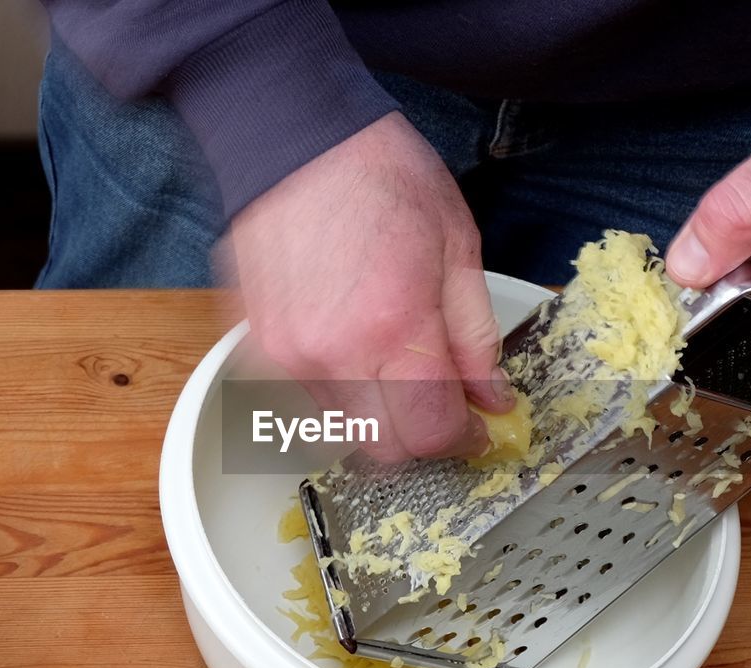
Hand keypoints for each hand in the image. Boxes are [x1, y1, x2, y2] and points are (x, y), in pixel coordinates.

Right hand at [224, 113, 513, 461]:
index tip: (475, 426)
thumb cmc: (381, 175)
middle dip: (419, 433)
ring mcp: (287, 354)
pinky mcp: (259, 346)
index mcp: (393, 329)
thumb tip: (491, 398)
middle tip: (440, 400)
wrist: (294, 136)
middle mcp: (332, 354)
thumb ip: (476, 337)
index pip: (430, 433)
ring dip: (377, 410)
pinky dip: (338, 386)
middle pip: (383, 447)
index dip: (461, 439)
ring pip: (344, 426)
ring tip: (391, 357)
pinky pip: (306, 395)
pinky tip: (352, 339)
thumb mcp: (459, 248)